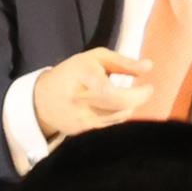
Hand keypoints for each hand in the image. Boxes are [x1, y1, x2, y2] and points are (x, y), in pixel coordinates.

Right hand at [30, 48, 155, 142]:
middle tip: (146, 91)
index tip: (149, 86)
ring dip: (129, 106)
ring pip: (119, 117)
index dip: (135, 94)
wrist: (42, 100)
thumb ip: (123, 62)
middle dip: (139, 99)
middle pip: (119, 107)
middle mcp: (80, 100)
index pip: (109, 90)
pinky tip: (112, 106)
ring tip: (126, 95)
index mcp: (83, 76)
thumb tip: (149, 66)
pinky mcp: (82, 132)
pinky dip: (118, 115)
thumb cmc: (73, 73)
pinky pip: (111, 125)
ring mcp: (81, 119)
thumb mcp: (95, 58)